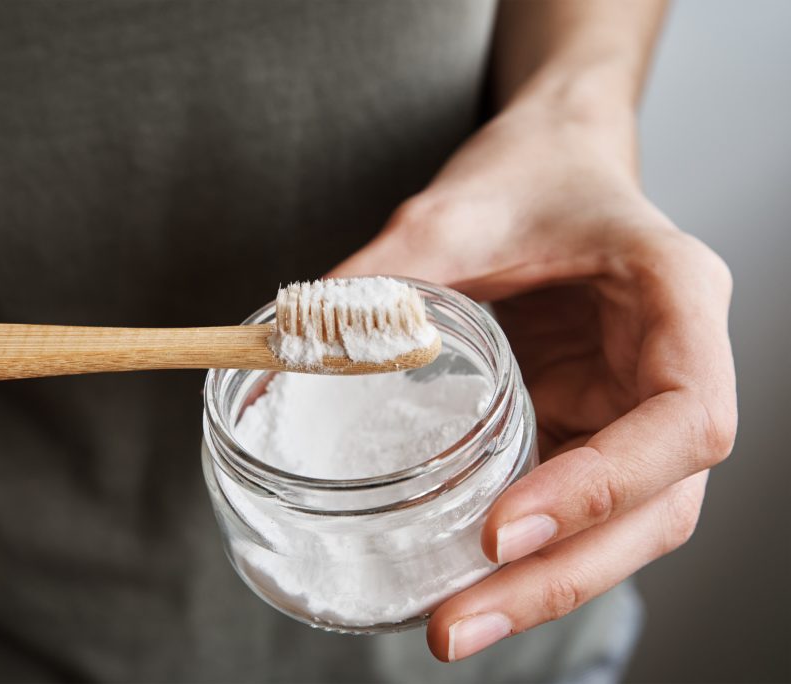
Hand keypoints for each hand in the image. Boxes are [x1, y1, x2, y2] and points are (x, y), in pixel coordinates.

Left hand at [330, 103, 736, 660]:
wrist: (555, 163)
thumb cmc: (529, 175)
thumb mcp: (454, 211)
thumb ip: (383, 276)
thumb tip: (287, 351)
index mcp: (677, 302)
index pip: (683, 421)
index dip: (601, 488)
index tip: (503, 530)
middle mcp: (671, 371)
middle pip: (655, 507)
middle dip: (559, 578)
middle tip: (456, 624)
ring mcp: (632, 409)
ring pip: (621, 528)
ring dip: (541, 588)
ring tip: (451, 626)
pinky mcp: (587, 427)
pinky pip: (569, 506)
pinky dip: (524, 556)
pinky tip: (460, 583)